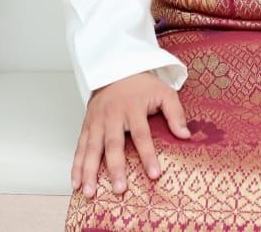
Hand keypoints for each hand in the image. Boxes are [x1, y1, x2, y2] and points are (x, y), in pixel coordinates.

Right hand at [71, 71, 190, 196]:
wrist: (115, 69)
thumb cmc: (141, 85)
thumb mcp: (164, 92)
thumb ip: (175, 113)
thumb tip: (185, 135)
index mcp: (133, 108)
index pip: (142, 135)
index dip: (148, 155)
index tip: (154, 174)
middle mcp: (112, 116)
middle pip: (113, 144)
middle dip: (115, 168)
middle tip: (119, 189)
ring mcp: (97, 121)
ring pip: (92, 149)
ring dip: (89, 172)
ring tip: (89, 192)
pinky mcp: (86, 125)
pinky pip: (80, 147)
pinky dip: (76, 165)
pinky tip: (75, 183)